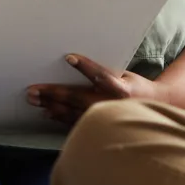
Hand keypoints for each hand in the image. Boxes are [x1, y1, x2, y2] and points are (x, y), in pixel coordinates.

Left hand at [27, 54, 162, 126]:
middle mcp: (111, 105)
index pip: (101, 76)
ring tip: (33, 99)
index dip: (85, 67)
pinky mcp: (99, 126)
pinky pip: (74, 123)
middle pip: (77, 97)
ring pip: (71, 112)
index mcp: (121, 89)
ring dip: (50, 105)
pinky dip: (59, 117)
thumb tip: (74, 62)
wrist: (152, 108)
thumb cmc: (134, 86)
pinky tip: (46, 113)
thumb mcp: (125, 75)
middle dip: (53, 93)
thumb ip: (104, 72)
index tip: (69, 58)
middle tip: (33, 89)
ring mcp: (104, 118)